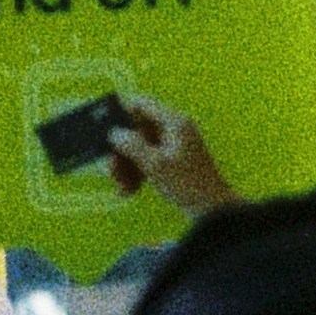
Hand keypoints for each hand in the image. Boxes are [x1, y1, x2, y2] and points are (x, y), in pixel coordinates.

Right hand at [107, 94, 237, 215]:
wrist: (212, 210)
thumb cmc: (187, 184)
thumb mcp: (155, 165)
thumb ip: (132, 145)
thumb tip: (115, 132)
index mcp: (175, 122)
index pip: (142, 104)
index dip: (120, 112)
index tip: (102, 127)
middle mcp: (174, 130)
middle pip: (136, 130)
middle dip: (121, 151)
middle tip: (111, 170)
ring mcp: (172, 146)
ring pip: (138, 148)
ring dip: (126, 167)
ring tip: (122, 188)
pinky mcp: (171, 161)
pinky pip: (145, 161)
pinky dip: (136, 174)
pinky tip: (128, 191)